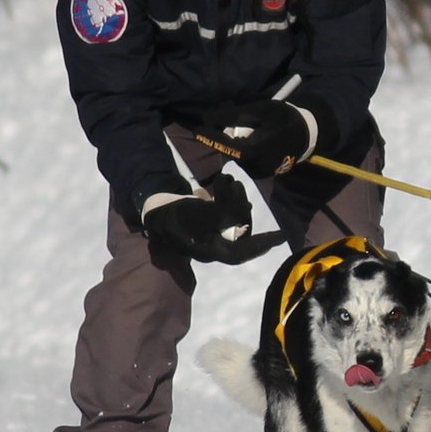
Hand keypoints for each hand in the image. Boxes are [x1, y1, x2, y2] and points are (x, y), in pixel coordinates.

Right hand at [143, 175, 283, 264]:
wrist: (149, 206)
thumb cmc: (170, 211)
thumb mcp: (196, 211)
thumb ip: (221, 213)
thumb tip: (242, 210)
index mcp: (210, 251)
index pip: (242, 251)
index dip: (262, 244)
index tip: (281, 235)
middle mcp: (212, 248)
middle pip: (239, 233)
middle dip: (241, 208)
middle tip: (236, 185)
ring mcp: (209, 237)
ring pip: (233, 221)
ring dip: (235, 200)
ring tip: (228, 181)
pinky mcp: (206, 225)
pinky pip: (224, 215)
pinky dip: (226, 200)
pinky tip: (220, 184)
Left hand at [203, 100, 312, 177]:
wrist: (307, 133)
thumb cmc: (284, 118)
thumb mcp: (259, 110)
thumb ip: (233, 115)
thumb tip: (206, 118)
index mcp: (257, 152)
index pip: (227, 147)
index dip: (211, 139)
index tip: (196, 130)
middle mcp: (256, 166)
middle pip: (229, 153)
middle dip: (221, 137)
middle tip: (218, 120)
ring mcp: (259, 172)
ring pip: (235, 158)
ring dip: (230, 143)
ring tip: (235, 126)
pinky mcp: (261, 173)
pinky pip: (243, 161)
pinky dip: (239, 149)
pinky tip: (245, 138)